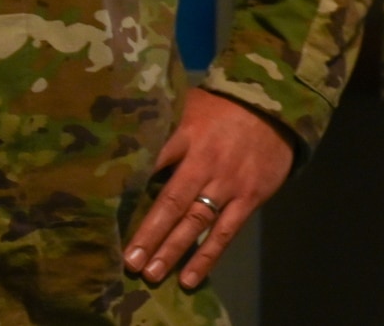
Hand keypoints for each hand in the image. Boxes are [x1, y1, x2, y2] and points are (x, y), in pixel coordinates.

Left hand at [124, 88, 294, 290]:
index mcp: (188, 133)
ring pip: (197, 220)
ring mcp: (229, 181)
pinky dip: (208, 256)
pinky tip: (189, 278)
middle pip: (173, 200)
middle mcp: (206, 160)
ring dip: (173, 249)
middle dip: (149, 232)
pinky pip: (226, 231)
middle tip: (128, 261)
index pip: (154, 160)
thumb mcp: (190, 105)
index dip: (131, 186)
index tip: (107, 211)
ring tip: (151, 273)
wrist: (276, 107)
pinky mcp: (249, 197)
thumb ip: (163, 127)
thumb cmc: (222, 109)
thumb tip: (122, 147)